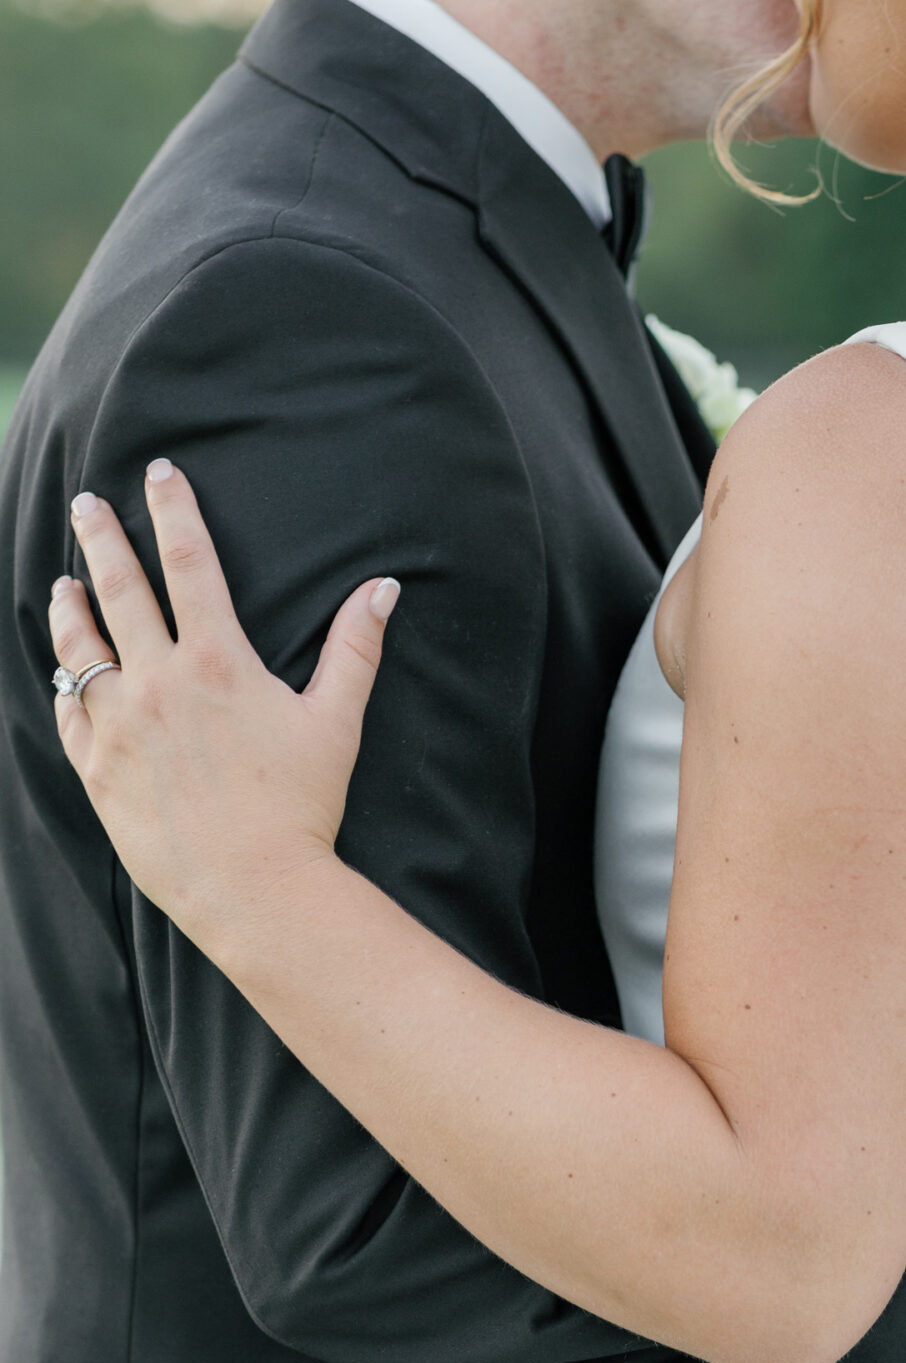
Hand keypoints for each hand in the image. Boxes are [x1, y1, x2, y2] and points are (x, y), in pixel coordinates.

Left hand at [51, 459, 399, 955]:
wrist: (254, 889)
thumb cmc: (302, 807)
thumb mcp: (335, 723)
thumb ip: (356, 649)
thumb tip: (385, 589)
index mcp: (218, 662)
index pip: (189, 563)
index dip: (173, 510)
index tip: (159, 472)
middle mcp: (159, 683)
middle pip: (119, 589)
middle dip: (101, 537)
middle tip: (85, 502)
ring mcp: (119, 726)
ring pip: (78, 647)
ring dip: (70, 607)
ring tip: (64, 585)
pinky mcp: (97, 770)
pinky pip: (68, 712)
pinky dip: (65, 686)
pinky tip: (65, 673)